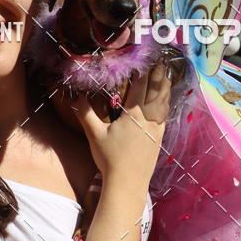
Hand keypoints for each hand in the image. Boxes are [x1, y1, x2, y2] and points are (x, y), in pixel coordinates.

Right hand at [71, 62, 170, 189]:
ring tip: (167, 75)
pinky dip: (167, 104)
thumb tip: (74, 97)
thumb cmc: (110, 159)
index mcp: (133, 114)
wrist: (128, 184)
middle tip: (161, 60)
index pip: (140, 86)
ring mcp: (157, 128)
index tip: (145, 57)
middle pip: (157, 91)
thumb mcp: (94, 134)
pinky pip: (166, 115)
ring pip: (164, 102)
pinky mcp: (160, 139)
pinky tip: (166, 102)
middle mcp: (149, 118)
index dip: (143, 70)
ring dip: (166, 87)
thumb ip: (85, 113)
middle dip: (159, 74)